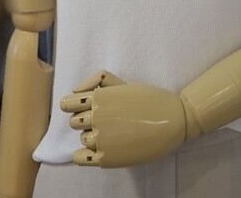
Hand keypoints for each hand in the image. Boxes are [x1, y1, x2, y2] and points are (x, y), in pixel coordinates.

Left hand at [60, 70, 186, 167]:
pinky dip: (83, 155)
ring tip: (111, 132)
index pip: (67, 104)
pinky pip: (81, 158)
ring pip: (82, 138)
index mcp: (99, 98)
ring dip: (91, 135)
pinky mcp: (107, 158)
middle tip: (104, 119)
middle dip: (84, 119)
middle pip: (74, 122)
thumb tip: (75, 92)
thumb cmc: (150, 99)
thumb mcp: (123, 82)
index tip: (82, 107)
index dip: (72, 105)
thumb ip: (97, 81)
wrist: (173, 121)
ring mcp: (101, 139)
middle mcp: (96, 117)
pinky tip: (96, 150)